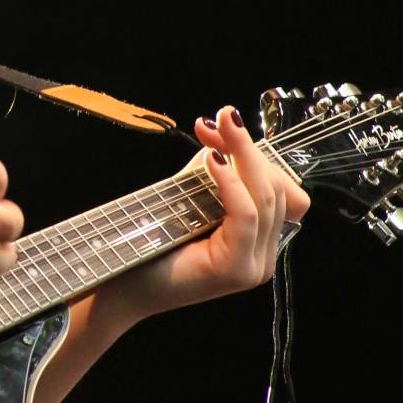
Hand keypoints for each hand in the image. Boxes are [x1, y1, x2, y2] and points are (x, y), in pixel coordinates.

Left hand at [116, 105, 311, 323]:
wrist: (120, 285)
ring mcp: (254, 266)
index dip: (259, 154)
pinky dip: (231, 183)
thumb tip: (220, 124)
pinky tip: (212, 160)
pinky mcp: (236, 269)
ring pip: (266, 198)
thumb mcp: (191, 195)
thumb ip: (214, 166)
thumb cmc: (151, 242)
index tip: (225, 122)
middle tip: (224, 117)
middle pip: (277, 190)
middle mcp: (263, 256)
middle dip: (249, 148)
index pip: (282, 191)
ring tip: (220, 131)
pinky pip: (246, 216)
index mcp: (258, 240)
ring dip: (244, 156)